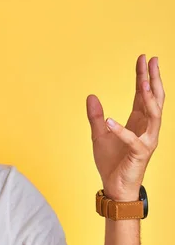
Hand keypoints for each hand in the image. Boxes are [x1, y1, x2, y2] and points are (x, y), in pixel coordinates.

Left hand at [86, 55, 164, 199]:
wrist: (114, 186)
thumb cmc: (111, 162)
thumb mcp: (98, 135)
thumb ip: (96, 116)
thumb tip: (91, 96)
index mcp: (137, 122)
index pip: (142, 95)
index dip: (142, 76)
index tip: (144, 58)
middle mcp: (146, 129)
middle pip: (153, 99)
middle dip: (152, 79)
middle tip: (151, 59)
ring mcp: (145, 141)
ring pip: (153, 115)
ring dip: (148, 98)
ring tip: (142, 81)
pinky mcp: (139, 154)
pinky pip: (132, 140)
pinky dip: (121, 130)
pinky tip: (110, 120)